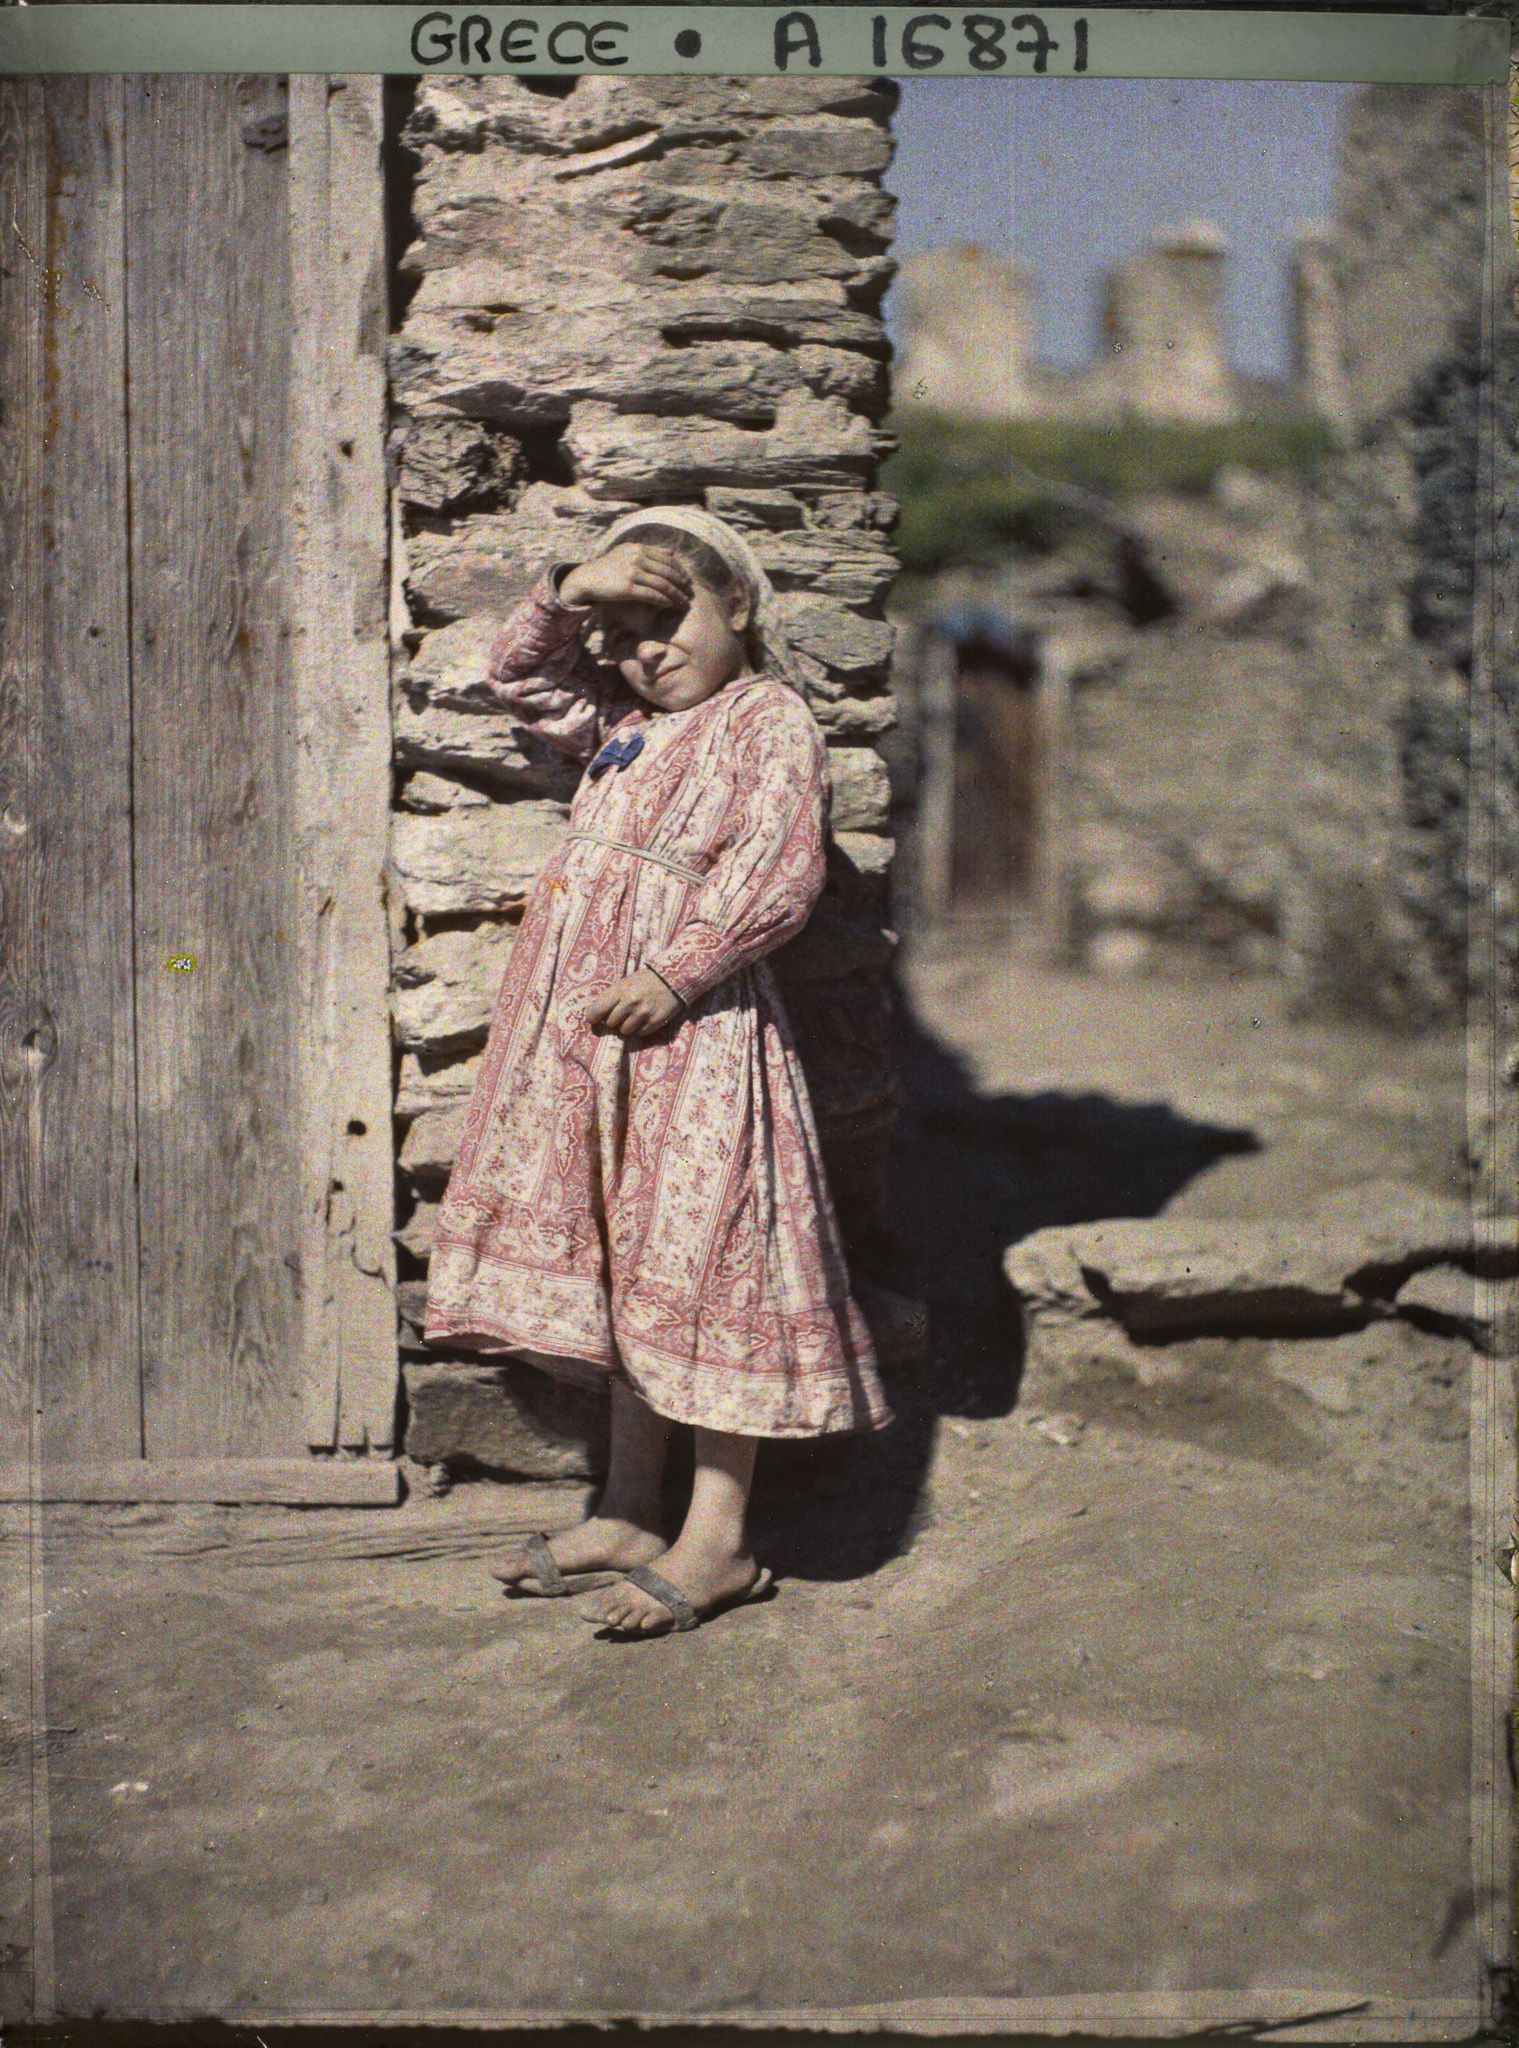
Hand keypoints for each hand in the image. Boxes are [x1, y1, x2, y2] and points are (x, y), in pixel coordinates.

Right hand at [560, 544, 691, 614]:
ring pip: (663, 584)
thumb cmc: (607, 567)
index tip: (687, 580)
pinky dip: (664, 601)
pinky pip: (652, 595)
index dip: (680, 570)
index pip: (667, 558)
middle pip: (668, 571)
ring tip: (683, 602)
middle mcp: (637, 557)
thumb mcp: (626, 552)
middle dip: (682, 583)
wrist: (586, 578)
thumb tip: (671, 553)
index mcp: (638, 548)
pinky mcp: (628, 588)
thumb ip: (647, 552)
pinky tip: (670, 605)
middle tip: (690, 593)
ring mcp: (632, 572)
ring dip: (676, 594)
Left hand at [585, 967, 683, 1038]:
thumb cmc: (644, 980)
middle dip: (613, 1020)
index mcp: (620, 990)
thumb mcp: (625, 983)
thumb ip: (611, 997)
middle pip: (611, 1023)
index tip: (593, 1020)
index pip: (598, 1010)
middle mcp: (630, 1003)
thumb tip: (597, 1015)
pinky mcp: (655, 1021)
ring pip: (624, 1031)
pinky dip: (640, 1028)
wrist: (672, 979)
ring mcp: (643, 1013)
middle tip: (621, 1014)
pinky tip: (644, 1019)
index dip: (593, 1017)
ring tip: (633, 1016)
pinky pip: (640, 1033)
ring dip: (626, 1026)